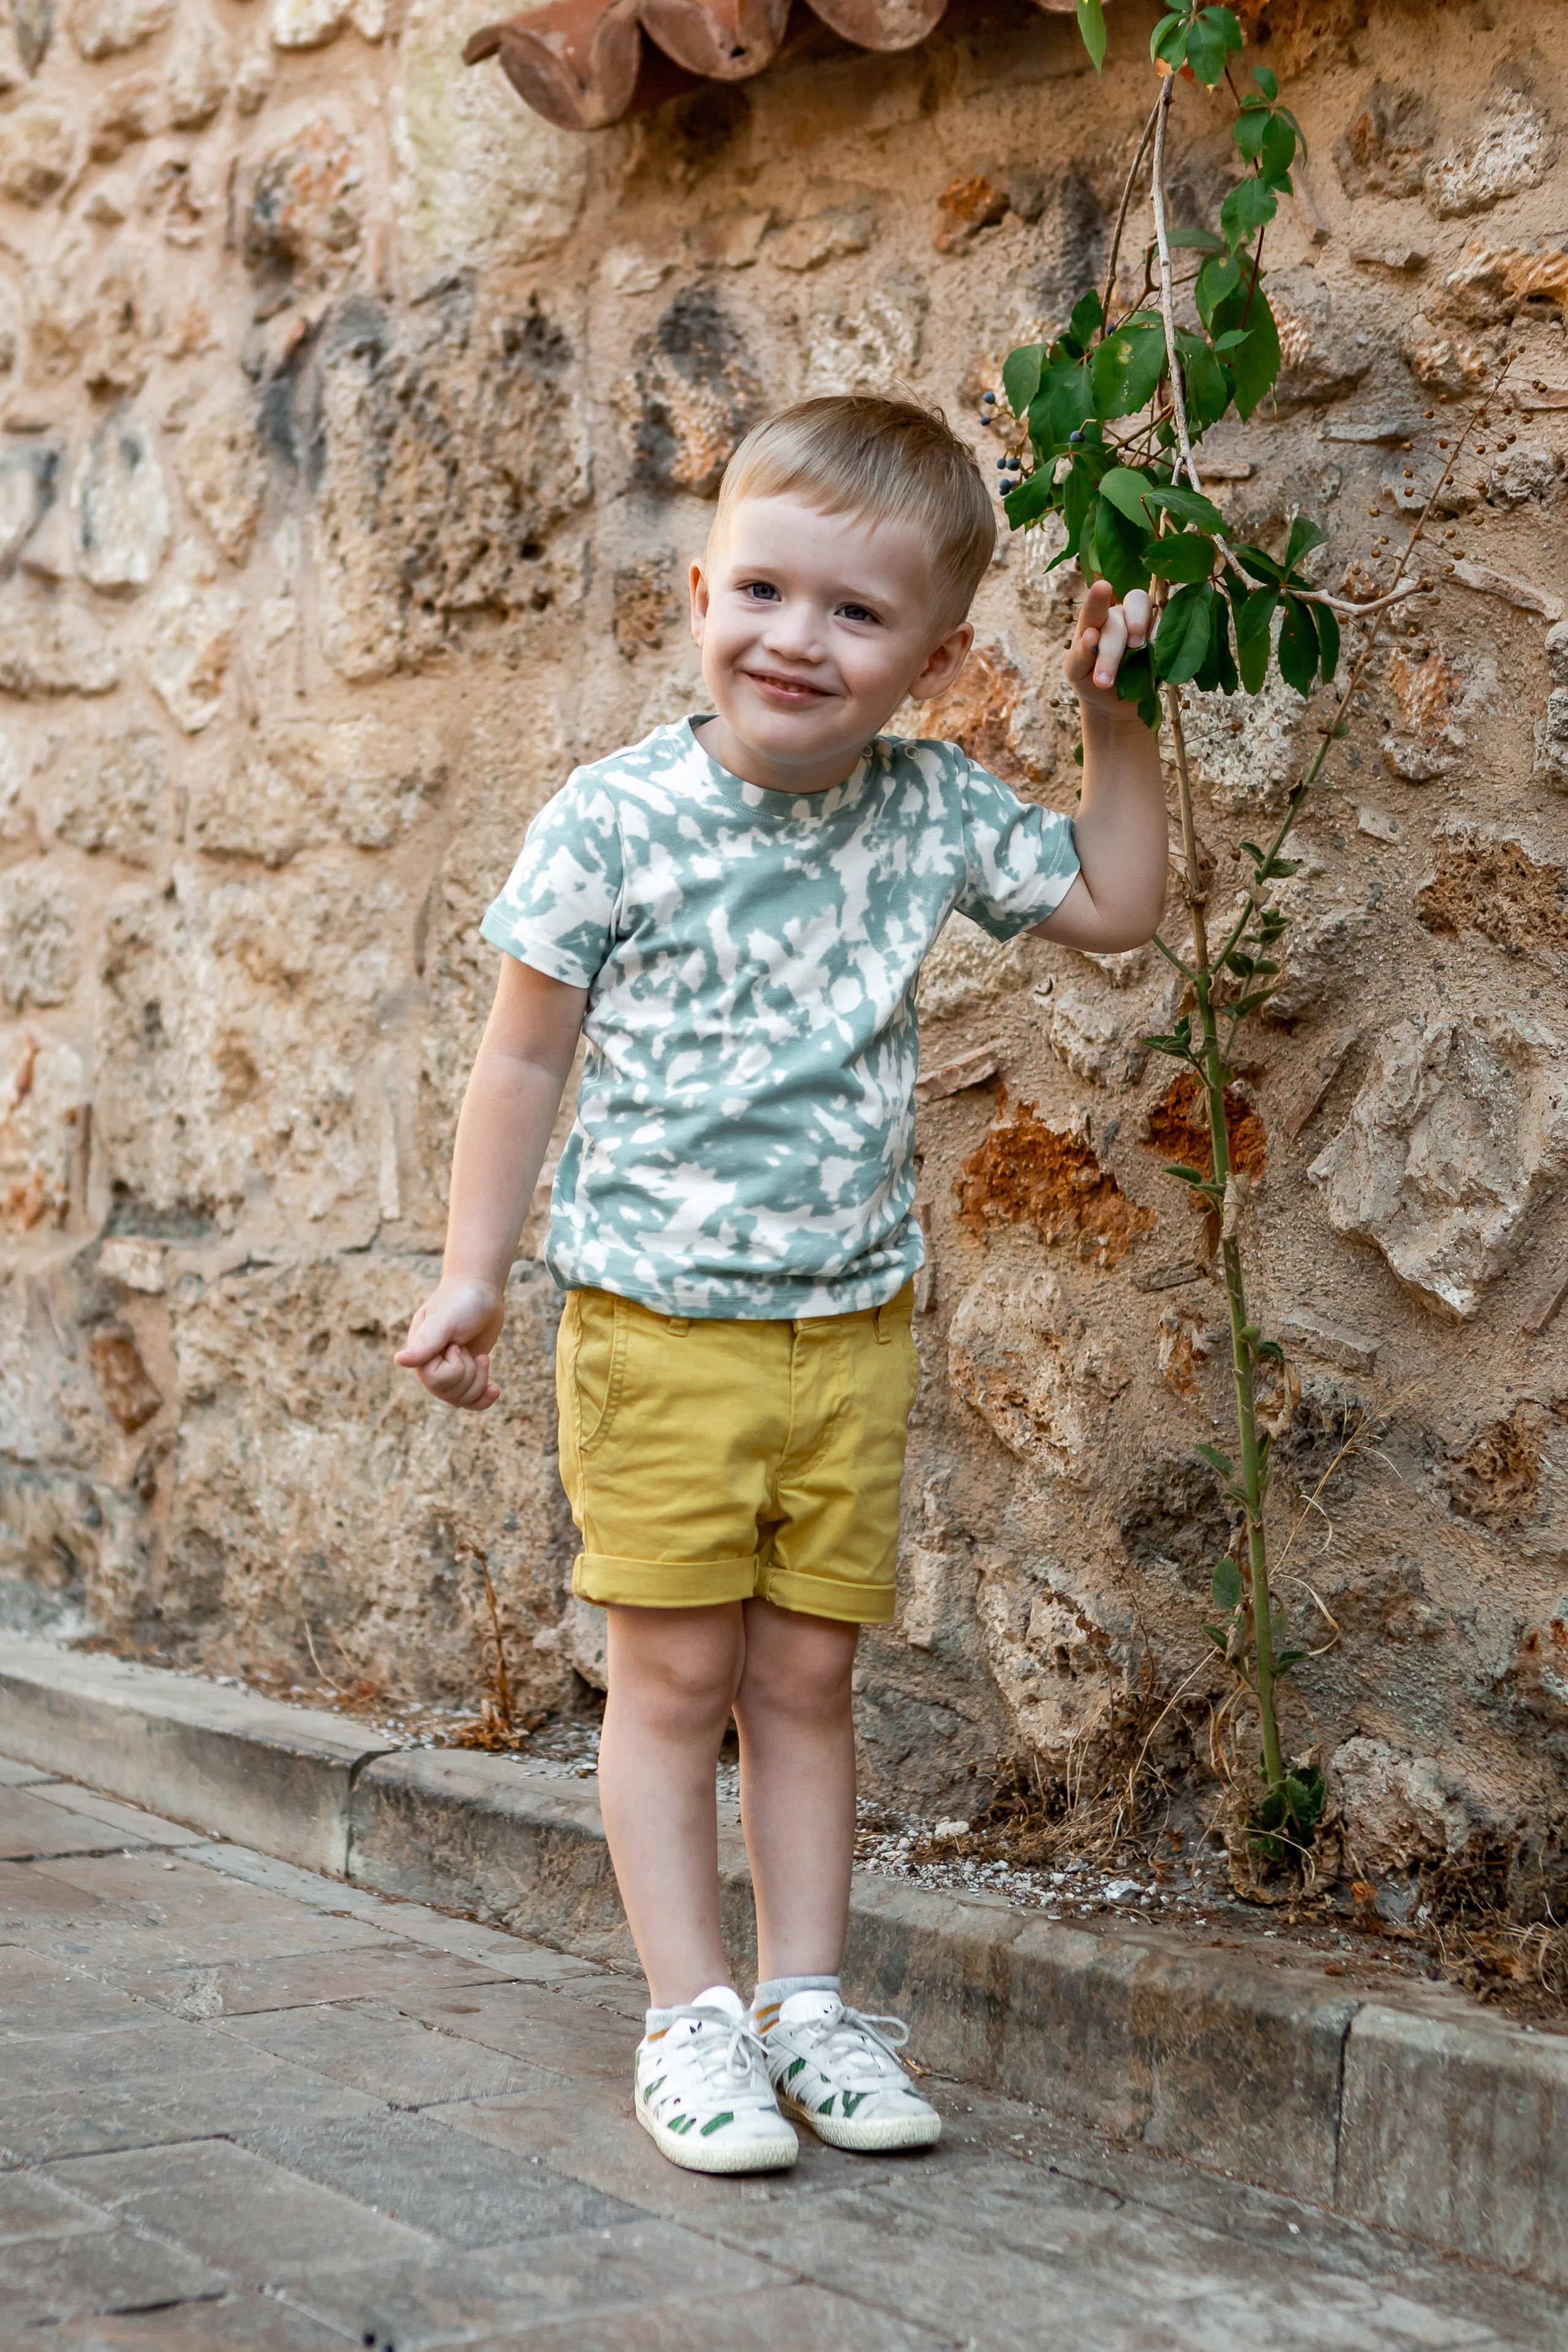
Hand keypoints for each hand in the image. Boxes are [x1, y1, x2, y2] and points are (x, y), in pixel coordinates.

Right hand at [395, 1276, 504, 1410]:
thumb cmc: (460, 1301)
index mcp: (420, 1356)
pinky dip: (484, 1399)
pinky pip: (472, 1400)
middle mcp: (431, 1368)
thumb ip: (425, 1342)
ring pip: (463, 1400)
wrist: (480, 1291)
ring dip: (480, 1382)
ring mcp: (449, 1372)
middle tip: (467, 1347)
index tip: (456, 1344)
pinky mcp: (466, 1373)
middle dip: (470, 1374)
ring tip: (482, 1358)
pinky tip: (495, 1389)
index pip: (437, 1382)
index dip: (455, 1367)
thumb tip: (400, 1360)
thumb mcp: (445, 1321)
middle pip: (451, 1395)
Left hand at [1066, 579, 1152, 722]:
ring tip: (1135, 646)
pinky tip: (1154, 649)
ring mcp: (1141, 624)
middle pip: (1117, 618)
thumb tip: (1091, 635)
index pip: (1094, 609)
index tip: (1102, 587)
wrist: (1113, 704)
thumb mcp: (1077, 673)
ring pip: (1144, 609)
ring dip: (1138, 626)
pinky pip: (1164, 627)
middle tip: (1104, 680)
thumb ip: (1079, 656)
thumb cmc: (1090, 682)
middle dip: (1110, 650)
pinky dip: (1159, 636)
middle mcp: (1118, 617)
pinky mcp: (1160, 636)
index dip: (1098, 599)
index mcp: (1094, 623)